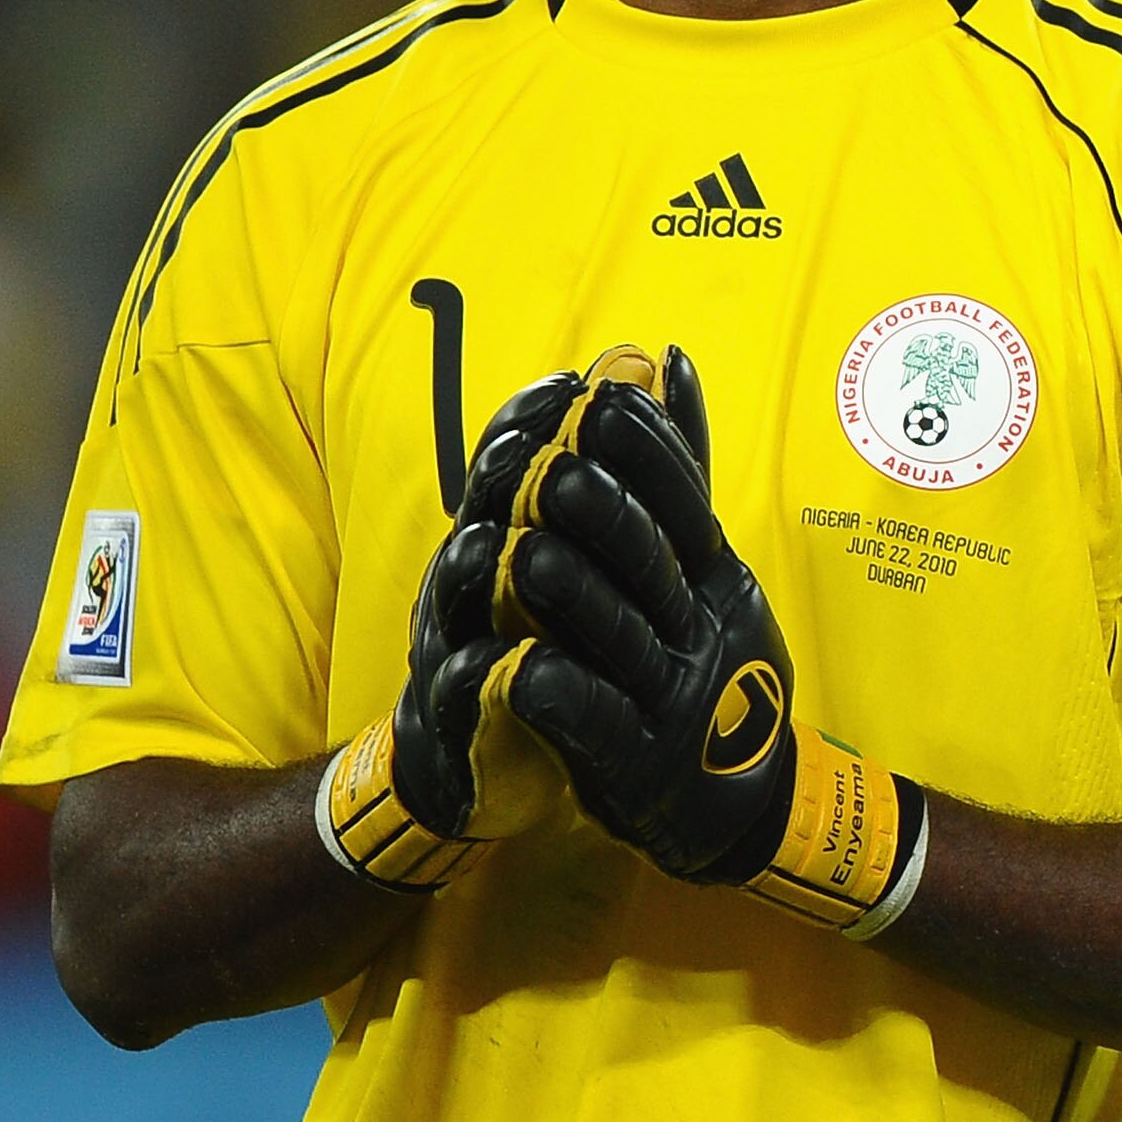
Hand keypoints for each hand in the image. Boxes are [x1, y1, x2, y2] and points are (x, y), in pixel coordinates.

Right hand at [314, 366, 597, 890]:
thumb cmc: (560, 638)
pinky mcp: (456, 709)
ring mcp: (458, 632)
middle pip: (486, 499)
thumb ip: (648, 465)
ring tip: (513, 550)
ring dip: (487, 563)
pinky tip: (514, 663)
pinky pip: (462, 684)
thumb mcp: (615, 547)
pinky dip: (484, 673)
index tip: (579, 388)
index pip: (515, 445)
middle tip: (559, 460)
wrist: (497, 762)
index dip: (538, 415)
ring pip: (461, 581)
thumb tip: (665, 359)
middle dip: (516, 474)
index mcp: (515, 520)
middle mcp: (477, 566)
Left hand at [506, 347, 930, 932]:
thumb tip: (668, 359)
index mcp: (716, 581)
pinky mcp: (637, 767)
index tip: (602, 401)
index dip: (648, 455)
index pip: (687, 505)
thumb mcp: (709, 566)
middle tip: (552, 469)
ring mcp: (673, 703)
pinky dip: (561, 695)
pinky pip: (597, 725)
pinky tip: (520, 666)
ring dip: (573, 595)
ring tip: (520, 552)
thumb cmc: (706, 661)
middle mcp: (700, 634)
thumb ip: (682, 467)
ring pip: (623, 640)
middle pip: (655, 567)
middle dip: (606, 514)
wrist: (741, 805)